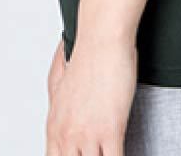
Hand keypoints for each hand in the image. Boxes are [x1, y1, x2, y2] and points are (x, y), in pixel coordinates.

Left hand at [45, 34, 137, 155]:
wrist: (102, 37)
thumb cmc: (87, 52)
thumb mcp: (58, 77)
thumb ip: (55, 96)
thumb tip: (57, 99)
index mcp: (55, 125)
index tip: (79, 154)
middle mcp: (68, 134)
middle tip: (95, 152)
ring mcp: (88, 134)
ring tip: (108, 152)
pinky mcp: (111, 130)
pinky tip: (126, 153)